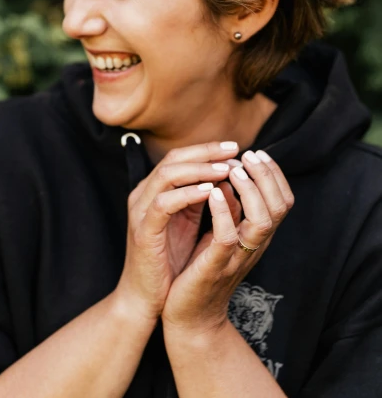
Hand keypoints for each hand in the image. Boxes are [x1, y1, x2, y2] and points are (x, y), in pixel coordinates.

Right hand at [115, 141, 240, 322]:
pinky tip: (210, 192)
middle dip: (205, 152)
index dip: (206, 149)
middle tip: (234, 150)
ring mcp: (140, 211)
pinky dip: (187, 194)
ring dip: (199, 170)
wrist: (145, 300)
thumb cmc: (168, 263)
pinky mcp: (142, 231)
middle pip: (172, 159)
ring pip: (166, 175)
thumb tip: (226, 176)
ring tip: (226, 169)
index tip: (234, 148)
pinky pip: (163, 204)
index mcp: (153, 191)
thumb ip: (198, 199)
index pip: (179, 157)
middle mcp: (143, 195)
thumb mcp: (186, 223)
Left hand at [161, 149, 293, 333]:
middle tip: (248, 155)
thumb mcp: (222, 235)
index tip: (256, 153)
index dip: (274, 174)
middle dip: (266, 176)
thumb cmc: (203, 270)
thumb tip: (230, 175)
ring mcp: (237, 257)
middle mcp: (254, 246)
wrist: (188, 316)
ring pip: (261, 221)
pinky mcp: (214, 267)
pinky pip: (227, 237)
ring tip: (233, 170)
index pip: (282, 201)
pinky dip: (223, 212)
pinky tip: (212, 193)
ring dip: (249, 191)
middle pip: (279, 207)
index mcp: (256, 236)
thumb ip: (230, 209)